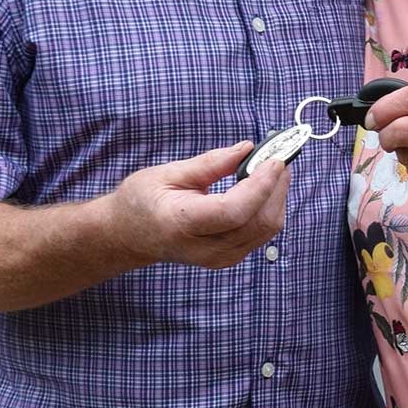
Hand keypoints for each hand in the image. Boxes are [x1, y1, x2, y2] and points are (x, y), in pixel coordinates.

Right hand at [106, 142, 290, 268]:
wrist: (128, 236)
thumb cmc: (141, 201)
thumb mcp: (168, 173)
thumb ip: (211, 163)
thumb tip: (247, 149)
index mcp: (182, 223)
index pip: (234, 211)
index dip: (261, 185)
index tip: (275, 160)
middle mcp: (203, 247)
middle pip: (257, 222)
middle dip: (276, 187)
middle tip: (279, 157)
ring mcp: (218, 258)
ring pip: (266, 230)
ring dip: (277, 197)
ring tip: (273, 169)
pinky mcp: (228, 258)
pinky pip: (262, 235)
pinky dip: (270, 209)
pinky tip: (264, 189)